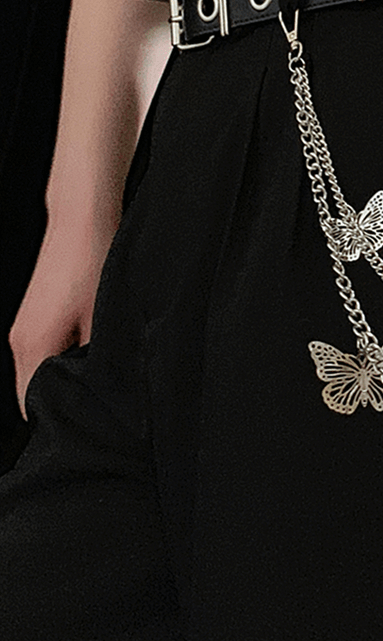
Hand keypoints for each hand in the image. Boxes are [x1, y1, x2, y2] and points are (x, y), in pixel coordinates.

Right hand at [8, 217, 115, 417]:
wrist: (81, 217)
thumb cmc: (93, 261)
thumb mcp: (105, 317)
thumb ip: (98, 358)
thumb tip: (103, 389)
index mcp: (32, 346)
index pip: (33, 405)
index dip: (63, 417)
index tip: (91, 422)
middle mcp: (19, 341)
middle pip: (35, 390)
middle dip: (66, 399)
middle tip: (102, 404)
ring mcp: (24, 327)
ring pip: (43, 370)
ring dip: (68, 377)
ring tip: (102, 378)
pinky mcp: (36, 316)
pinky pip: (47, 352)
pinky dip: (66, 359)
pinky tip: (93, 353)